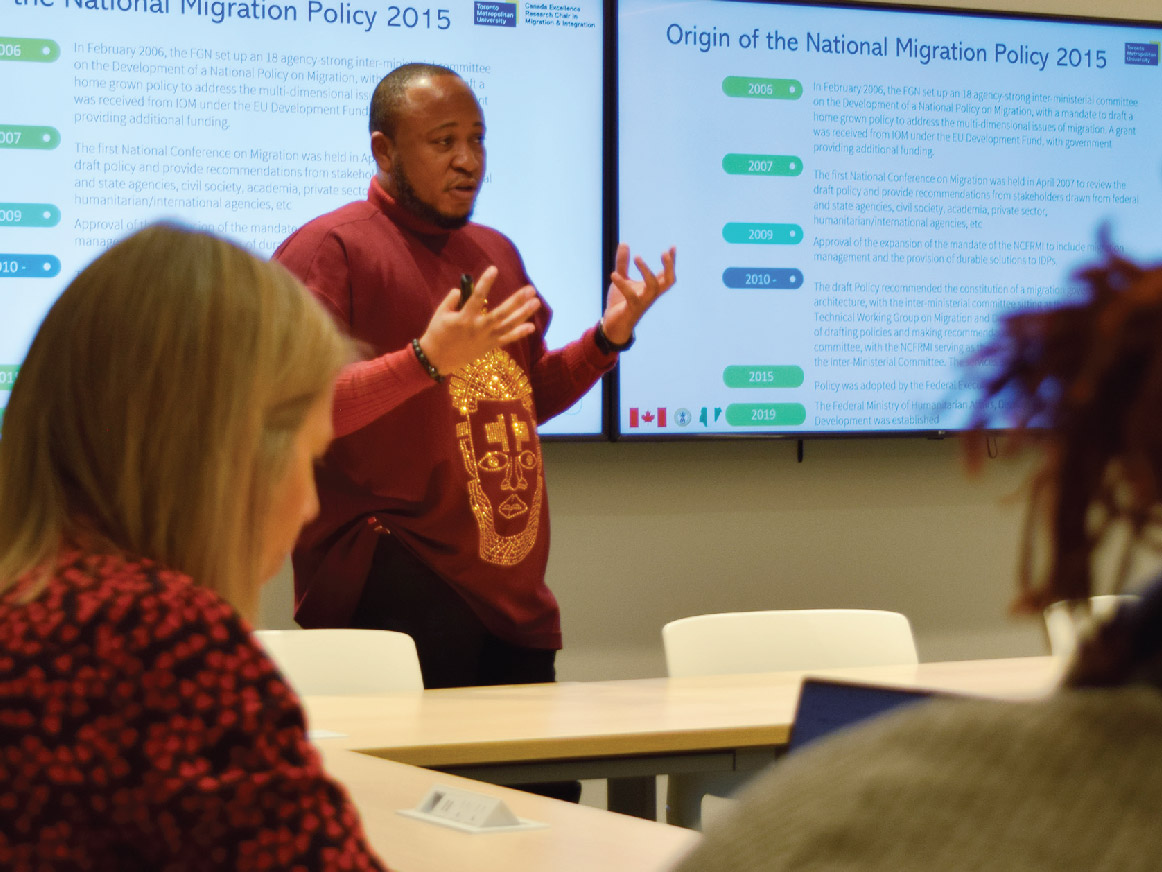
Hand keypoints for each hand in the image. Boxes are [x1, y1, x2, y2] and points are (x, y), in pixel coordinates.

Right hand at [417, 266, 540, 375]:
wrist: (436, 360)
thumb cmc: (436, 334)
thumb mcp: (440, 313)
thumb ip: (452, 299)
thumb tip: (462, 290)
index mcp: (464, 318)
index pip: (477, 297)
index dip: (486, 282)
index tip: (494, 269)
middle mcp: (478, 328)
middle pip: (501, 313)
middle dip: (517, 301)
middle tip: (530, 289)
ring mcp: (486, 339)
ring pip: (508, 326)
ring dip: (523, 314)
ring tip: (536, 302)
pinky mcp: (489, 346)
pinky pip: (507, 339)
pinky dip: (519, 333)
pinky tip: (531, 326)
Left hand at [602, 244, 676, 344]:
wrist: (612, 325)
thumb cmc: (621, 303)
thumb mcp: (622, 279)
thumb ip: (623, 263)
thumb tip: (624, 243)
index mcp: (651, 289)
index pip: (667, 274)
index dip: (671, 262)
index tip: (672, 247)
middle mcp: (651, 295)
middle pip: (669, 281)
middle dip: (669, 266)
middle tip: (664, 252)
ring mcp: (643, 302)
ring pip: (653, 287)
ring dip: (647, 271)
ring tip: (637, 257)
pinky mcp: (631, 308)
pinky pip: (630, 295)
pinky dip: (622, 284)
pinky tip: (613, 275)